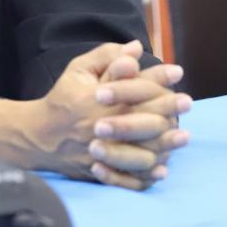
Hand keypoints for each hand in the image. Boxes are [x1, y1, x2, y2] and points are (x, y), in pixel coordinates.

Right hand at [0, 41, 190, 189]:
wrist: (39, 136)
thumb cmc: (62, 98)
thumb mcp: (78, 70)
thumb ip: (106, 56)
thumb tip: (135, 48)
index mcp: (96, 100)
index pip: (134, 88)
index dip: (158, 78)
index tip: (177, 72)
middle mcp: (101, 126)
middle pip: (142, 118)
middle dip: (168, 108)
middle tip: (187, 101)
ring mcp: (103, 152)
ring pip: (141, 152)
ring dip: (165, 143)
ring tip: (183, 135)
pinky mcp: (102, 170)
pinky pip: (129, 178)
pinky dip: (148, 174)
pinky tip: (163, 165)